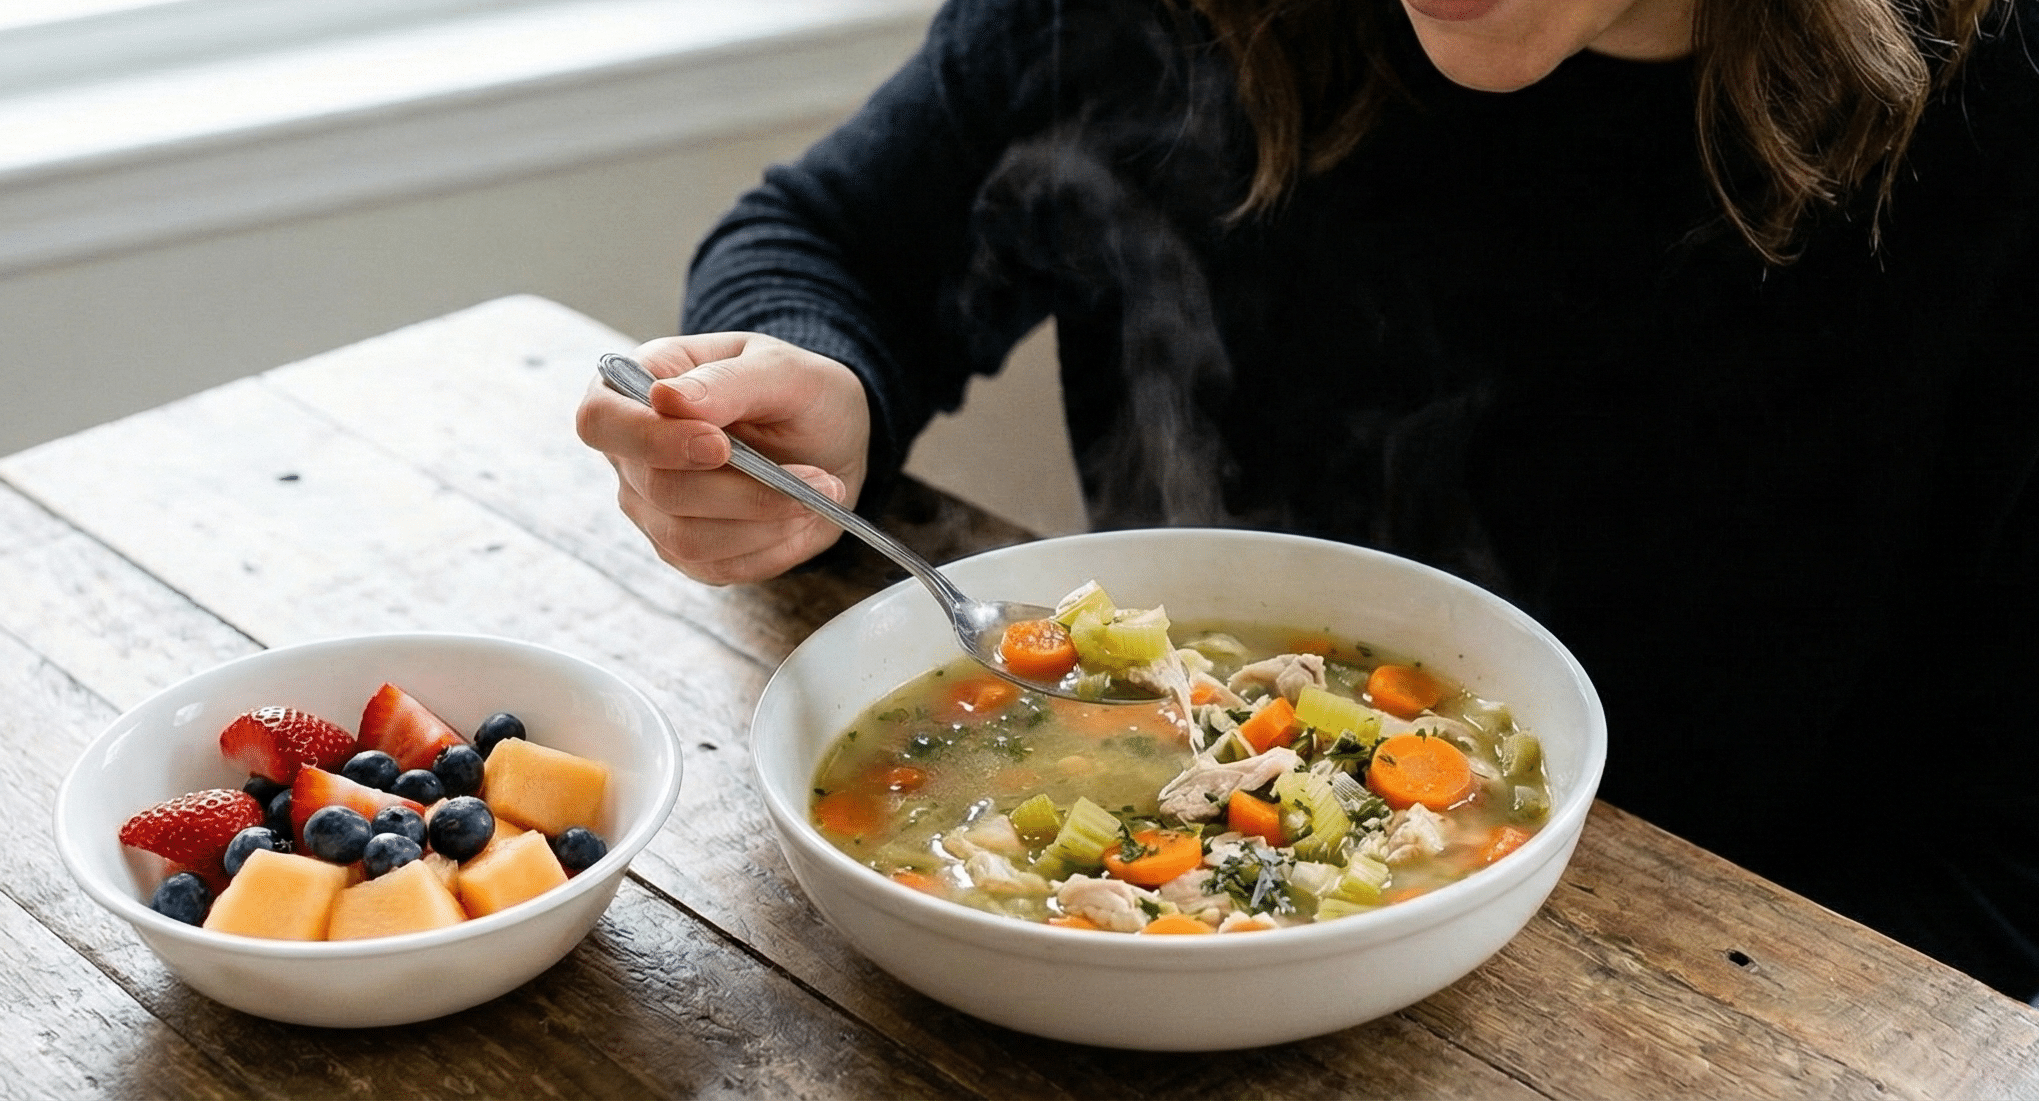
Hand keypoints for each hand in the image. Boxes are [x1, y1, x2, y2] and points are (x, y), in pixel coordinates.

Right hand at [576, 332, 870, 583]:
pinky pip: (720, 567)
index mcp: (635, 388)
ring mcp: (653, 508)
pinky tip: (801, 516)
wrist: (829, 438)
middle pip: (658, 489)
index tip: (719, 445)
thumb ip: (726, 381)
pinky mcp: (686, 552)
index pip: (601, 420)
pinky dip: (772, 546)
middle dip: (743, 490)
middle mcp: (632, 454)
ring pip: (688, 538)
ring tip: (819, 492)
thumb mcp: (780, 369)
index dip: (651, 439)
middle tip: (814, 477)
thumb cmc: (796, 393)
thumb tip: (665, 399)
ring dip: (765, 520)